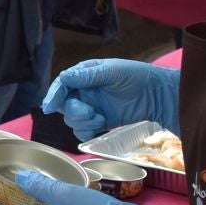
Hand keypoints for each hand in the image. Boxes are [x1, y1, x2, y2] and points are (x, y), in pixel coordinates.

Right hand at [41, 58, 180, 138]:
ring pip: (72, 120)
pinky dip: (86, 132)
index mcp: (84, 75)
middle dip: (74, 111)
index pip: (62, 85)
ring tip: (100, 119)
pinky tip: (99, 127)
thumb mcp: (111, 72)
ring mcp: (91, 107)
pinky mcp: (99, 122)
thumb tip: (62, 78)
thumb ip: (86, 76)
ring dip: (83, 123)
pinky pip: (82, 131)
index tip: (49, 107)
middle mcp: (84, 92)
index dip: (53, 95)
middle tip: (90, 113)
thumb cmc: (136, 76)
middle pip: (64, 105)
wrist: (157, 95)